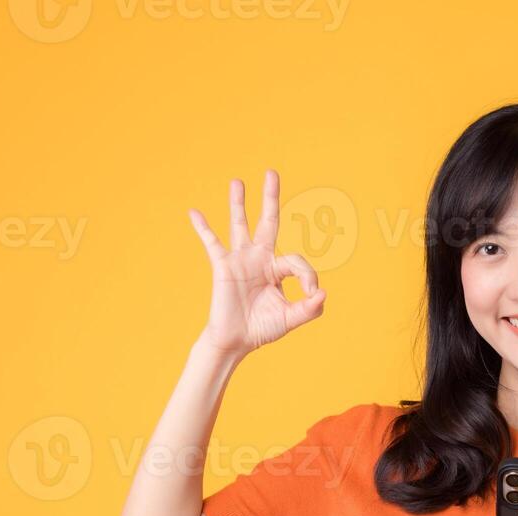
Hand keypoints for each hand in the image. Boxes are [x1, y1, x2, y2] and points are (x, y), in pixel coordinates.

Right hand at [188, 170, 325, 357]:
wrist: (236, 341)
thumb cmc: (262, 328)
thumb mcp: (291, 318)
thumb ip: (310, 308)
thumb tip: (323, 293)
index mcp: (277, 268)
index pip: (297, 260)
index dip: (308, 276)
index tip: (311, 294)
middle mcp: (259, 258)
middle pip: (268, 221)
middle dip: (270, 198)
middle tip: (272, 173)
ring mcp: (240, 259)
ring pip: (240, 224)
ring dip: (239, 203)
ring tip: (237, 181)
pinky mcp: (222, 265)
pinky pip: (211, 242)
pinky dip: (203, 227)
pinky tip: (194, 212)